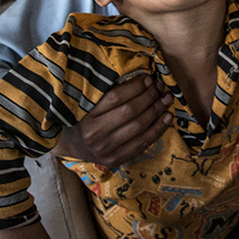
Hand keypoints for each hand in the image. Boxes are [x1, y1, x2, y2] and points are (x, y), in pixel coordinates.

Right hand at [52, 74, 172, 167]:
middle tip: (161, 86)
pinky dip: (158, 129)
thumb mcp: (87, 103)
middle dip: (150, 96)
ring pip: (139, 127)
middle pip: (130, 112)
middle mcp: (96, 134)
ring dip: (157, 111)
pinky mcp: (116, 159)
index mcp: (86, 115)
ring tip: (167, 99)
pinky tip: (167, 118)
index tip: (148, 78)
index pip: (116, 97)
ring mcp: (107, 149)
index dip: (135, 87)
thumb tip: (139, 80)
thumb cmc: (82, 118)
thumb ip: (107, 93)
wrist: (72, 146)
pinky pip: (142, 143)